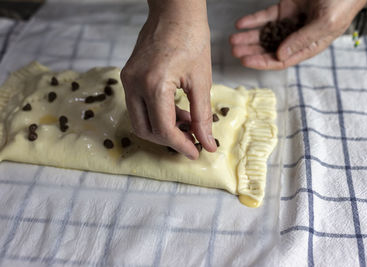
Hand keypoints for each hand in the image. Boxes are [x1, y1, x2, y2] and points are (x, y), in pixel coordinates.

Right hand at [121, 0, 216, 159]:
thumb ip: (203, 116)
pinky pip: (139, 105)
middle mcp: (135, 84)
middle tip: (191, 140)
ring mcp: (128, 79)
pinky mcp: (128, 75)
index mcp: (154, 85)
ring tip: (188, 123)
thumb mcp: (202, 81)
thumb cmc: (191, 38)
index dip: (181, 145)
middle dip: (169, 140)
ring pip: (140, 120)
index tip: (196, 152)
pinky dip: (157, 114)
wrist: (175, 11)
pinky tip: (177, 111)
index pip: (163, 129)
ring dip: (163, 128)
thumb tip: (207, 144)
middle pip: (145, 130)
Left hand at [230, 0, 366, 69]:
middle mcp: (297, 37)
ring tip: (233, 39)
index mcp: (309, 46)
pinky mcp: (286, 8)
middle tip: (234, 50)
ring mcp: (290, 22)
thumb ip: (302, 40)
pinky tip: (241, 23)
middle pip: (269, 48)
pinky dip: (253, 20)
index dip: (262, 62)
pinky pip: (266, 16)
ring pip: (265, 33)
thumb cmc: (342, 3)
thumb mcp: (325, 24)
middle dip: (251, 50)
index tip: (245, 60)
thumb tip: (279, 56)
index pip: (282, 60)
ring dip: (248, 37)